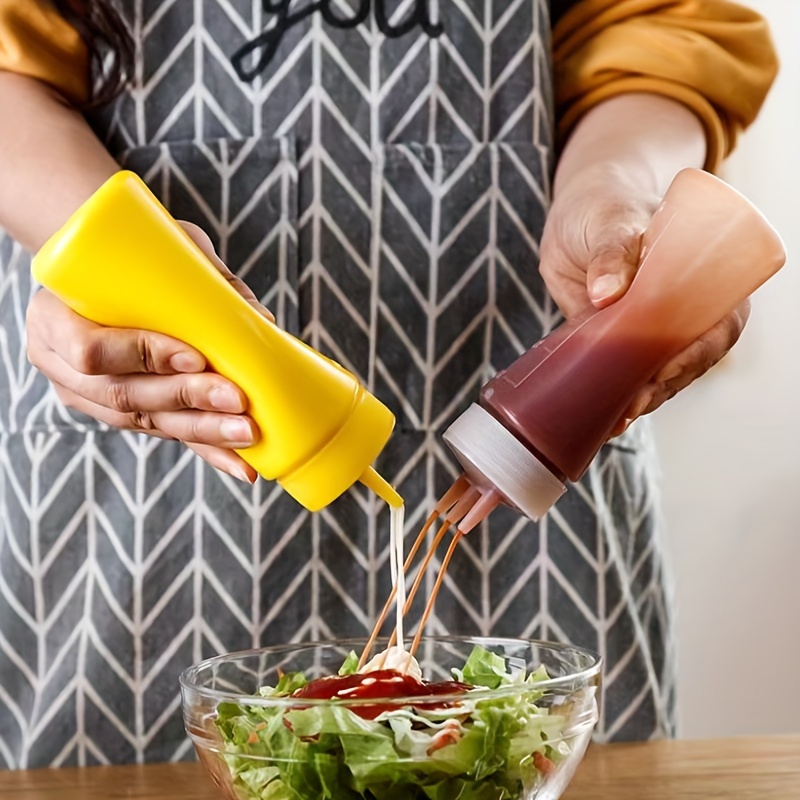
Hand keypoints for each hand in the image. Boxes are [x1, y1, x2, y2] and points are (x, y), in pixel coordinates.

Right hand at [26, 221, 272, 481]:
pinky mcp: (121, 414)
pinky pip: (164, 432)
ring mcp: (87, 397)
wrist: (106, 271)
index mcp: (51, 319)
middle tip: (238, 402)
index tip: (195, 358)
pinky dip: (207, 448)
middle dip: (188, 401)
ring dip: (203, 431)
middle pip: (124, 395)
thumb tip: (261, 322)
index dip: (143, 357)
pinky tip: (240, 465)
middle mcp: (60, 366)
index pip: (91, 350)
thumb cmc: (132, 251)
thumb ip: (206, 277)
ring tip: (248, 434)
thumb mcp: (160, 247)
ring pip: (146, 421)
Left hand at [539, 165, 749, 436]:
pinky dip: (616, 397)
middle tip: (628, 407)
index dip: (693, 355)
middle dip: (659, 388)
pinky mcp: (622, 344)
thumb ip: (611, 250)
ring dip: (638, 400)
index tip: (663, 372)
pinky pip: (626, 376)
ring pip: (658, 375)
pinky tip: (604, 417)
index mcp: (705, 276)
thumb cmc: (605, 207)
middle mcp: (686, 310)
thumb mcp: (610, 220)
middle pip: (687, 361)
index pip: (715, 326)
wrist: (580, 212)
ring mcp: (654, 331)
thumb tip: (608, 292)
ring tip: (612, 420)